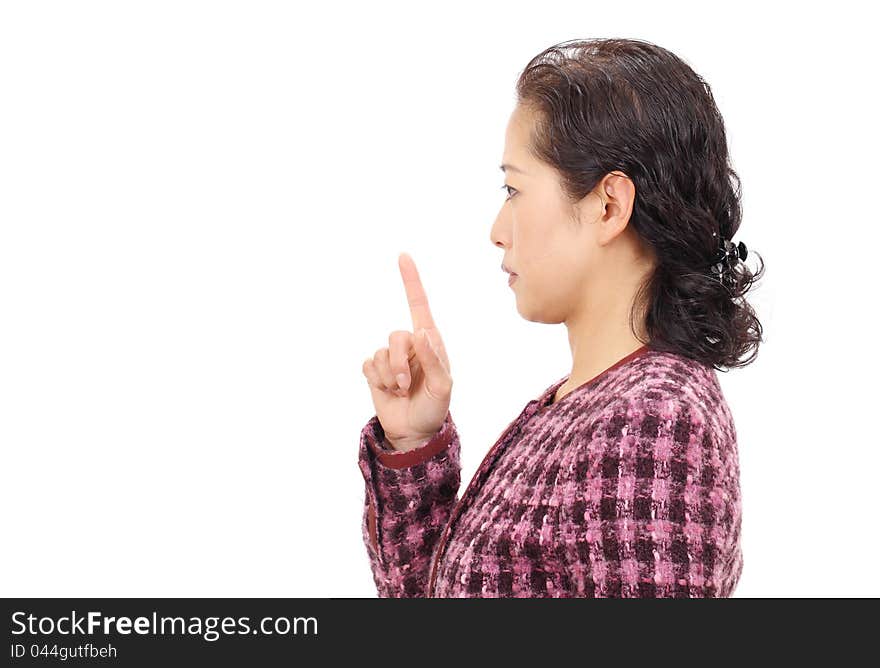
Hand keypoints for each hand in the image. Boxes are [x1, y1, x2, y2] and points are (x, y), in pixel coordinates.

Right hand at [361, 252, 452, 450]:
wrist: (414, 432)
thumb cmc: (435, 408)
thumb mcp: (442, 387)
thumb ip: (433, 359)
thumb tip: (421, 332)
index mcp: (430, 343)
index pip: (419, 306)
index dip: (411, 281)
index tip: (403, 257)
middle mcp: (410, 346)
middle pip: (396, 335)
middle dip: (398, 362)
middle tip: (404, 384)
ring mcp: (392, 358)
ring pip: (381, 352)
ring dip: (389, 375)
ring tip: (399, 391)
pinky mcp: (375, 371)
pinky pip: (368, 365)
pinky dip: (377, 380)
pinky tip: (388, 391)